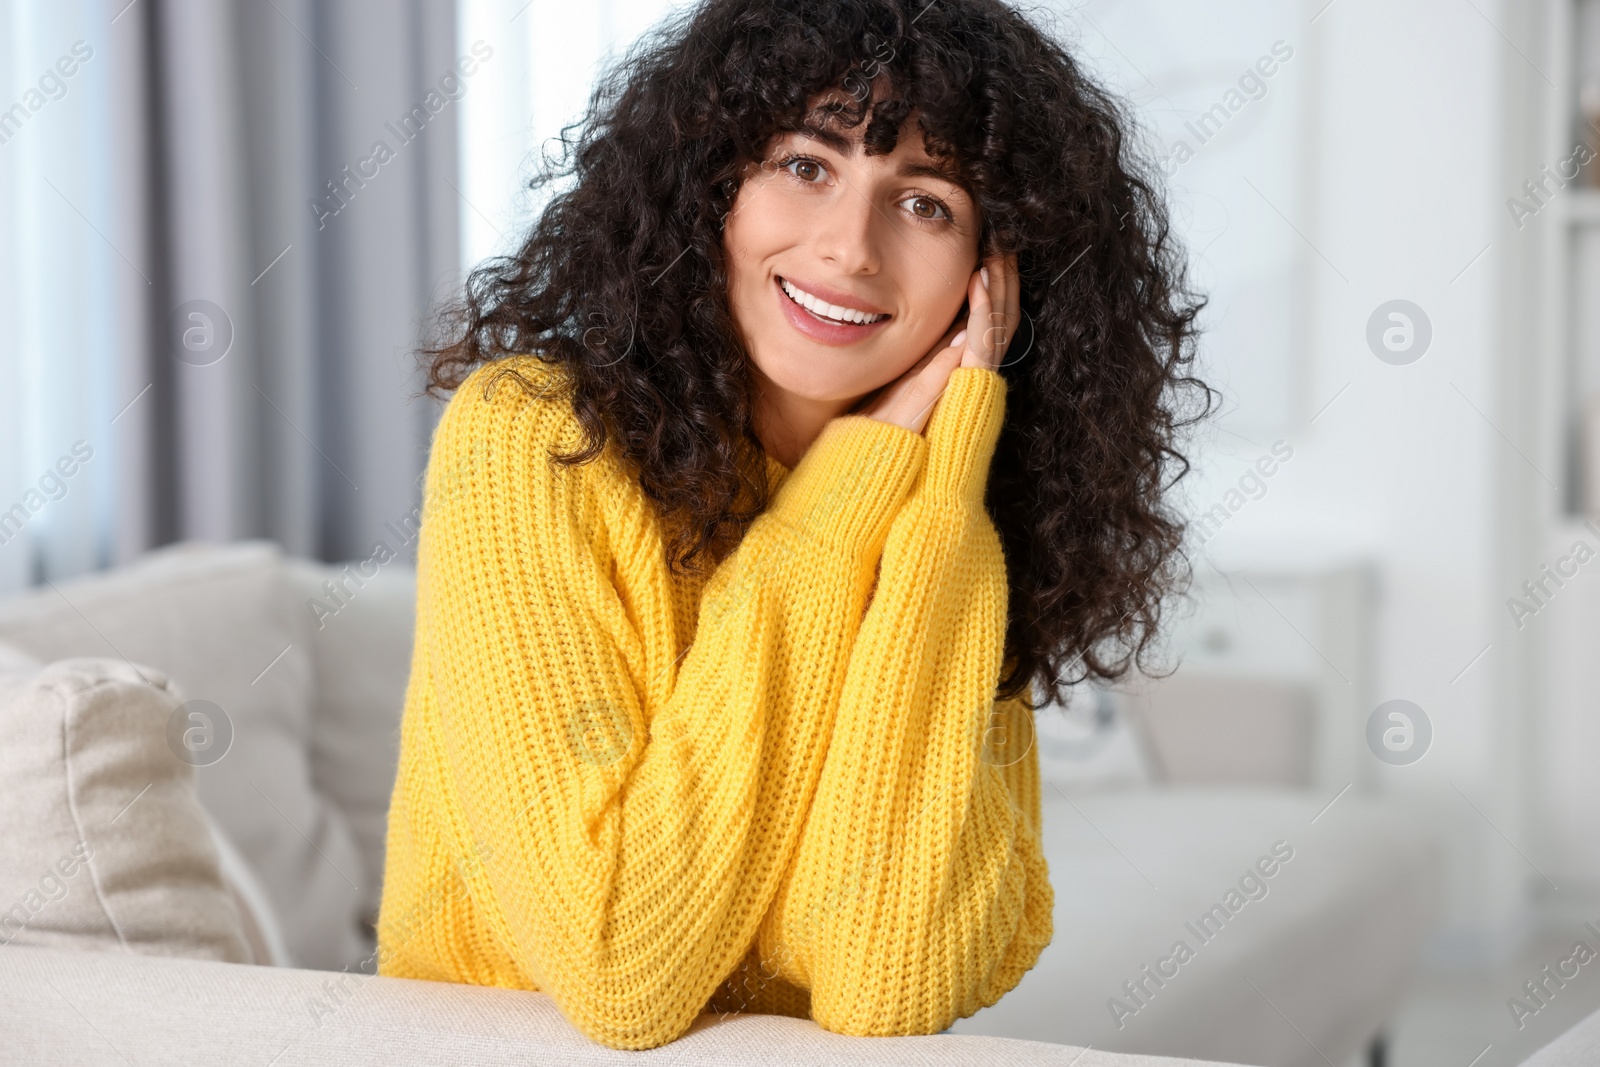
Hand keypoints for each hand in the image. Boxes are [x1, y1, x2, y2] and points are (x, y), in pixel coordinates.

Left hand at [856, 252, 1019, 433]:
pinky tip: (980, 281)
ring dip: (1000, 287)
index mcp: (956, 367)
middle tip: (1002, 240)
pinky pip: (981, 343)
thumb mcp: (899, 385)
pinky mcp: (968, 389)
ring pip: (998, 325)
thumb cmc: (879, 432)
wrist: (880, 471)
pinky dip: (983, 310)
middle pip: (1001, 317)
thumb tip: (945, 327)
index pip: (986, 319)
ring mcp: (972, 381)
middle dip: (1004, 279)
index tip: (988, 249)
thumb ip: (923, 361)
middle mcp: (971, 372)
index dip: (992, 286)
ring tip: (997, 252)